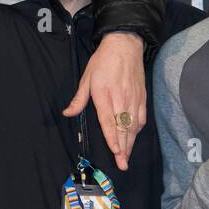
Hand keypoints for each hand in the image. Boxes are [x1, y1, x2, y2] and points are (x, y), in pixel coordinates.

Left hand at [63, 31, 144, 171]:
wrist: (125, 45)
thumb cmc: (103, 61)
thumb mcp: (86, 78)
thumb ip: (78, 99)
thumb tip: (67, 113)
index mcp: (105, 95)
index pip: (109, 121)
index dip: (113, 138)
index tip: (115, 151)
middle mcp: (121, 99)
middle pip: (123, 129)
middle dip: (123, 148)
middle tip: (122, 164)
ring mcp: (134, 99)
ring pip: (133, 126)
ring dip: (131, 143)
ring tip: (127, 157)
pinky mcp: (142, 97)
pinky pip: (141, 118)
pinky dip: (137, 131)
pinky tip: (133, 138)